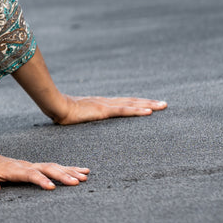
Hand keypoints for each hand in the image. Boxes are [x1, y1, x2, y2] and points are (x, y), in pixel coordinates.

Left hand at [0, 148, 88, 194]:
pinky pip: (55, 166)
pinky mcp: (36, 166)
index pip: (30, 175)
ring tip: (84, 177)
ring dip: (68, 171)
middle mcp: (26, 165)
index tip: (52, 188)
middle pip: (46, 168)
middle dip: (61, 175)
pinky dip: (69, 168)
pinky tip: (82, 171)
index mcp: (14, 170)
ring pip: (53, 166)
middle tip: (77, 182)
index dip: (40, 180)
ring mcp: (32, 165)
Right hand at [51, 95, 166, 124]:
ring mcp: (107, 105)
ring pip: (132, 104)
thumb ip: (86, 117)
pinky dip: (137, 110)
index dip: (139, 103)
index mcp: (103, 104)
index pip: (125, 103)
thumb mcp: (79, 115)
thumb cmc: (64, 112)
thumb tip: (85, 120)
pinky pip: (124, 111)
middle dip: (150, 102)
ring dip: (149, 105)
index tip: (151, 104)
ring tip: (162, 106)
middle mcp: (108, 102)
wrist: (57, 106)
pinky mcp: (104, 110)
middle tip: (165, 104)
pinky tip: (148, 111)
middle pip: (133, 101)